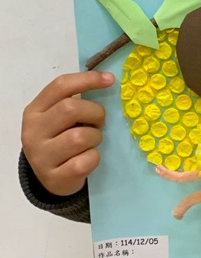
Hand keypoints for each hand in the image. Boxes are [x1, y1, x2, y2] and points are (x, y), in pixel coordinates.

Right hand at [21, 71, 114, 196]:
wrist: (51, 177)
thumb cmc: (61, 139)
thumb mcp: (60, 118)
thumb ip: (76, 101)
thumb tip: (107, 80)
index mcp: (35, 110)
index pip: (60, 86)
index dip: (87, 79)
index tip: (110, 79)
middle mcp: (33, 131)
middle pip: (70, 109)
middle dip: (95, 113)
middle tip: (99, 121)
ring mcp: (41, 156)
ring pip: (79, 137)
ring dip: (95, 138)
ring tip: (92, 142)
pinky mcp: (53, 177)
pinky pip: (85, 161)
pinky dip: (94, 158)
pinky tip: (88, 158)